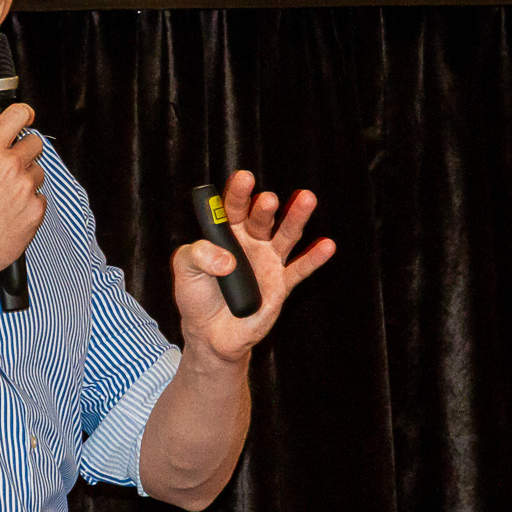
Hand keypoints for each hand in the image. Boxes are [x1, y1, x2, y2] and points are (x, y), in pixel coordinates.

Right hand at [0, 103, 45, 301]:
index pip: (17, 116)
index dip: (22, 114)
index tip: (23, 117)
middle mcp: (11, 168)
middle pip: (34, 142)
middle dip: (23, 150)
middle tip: (8, 166)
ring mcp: (26, 190)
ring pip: (38, 171)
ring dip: (26, 178)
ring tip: (3, 196)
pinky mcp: (36, 211)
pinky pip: (40, 197)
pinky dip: (29, 202)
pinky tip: (9, 212)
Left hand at [172, 169, 335, 361]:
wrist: (210, 334)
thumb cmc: (196, 297)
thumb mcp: (184, 270)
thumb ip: (197, 255)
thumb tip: (228, 259)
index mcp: (227, 234)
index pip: (233, 208)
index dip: (239, 192)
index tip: (244, 177)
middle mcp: (251, 243)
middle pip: (261, 218)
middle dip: (265, 208)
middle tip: (268, 200)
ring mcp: (268, 262)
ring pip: (286, 235)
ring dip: (296, 217)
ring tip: (306, 198)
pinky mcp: (281, 285)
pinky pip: (300, 269)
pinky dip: (314, 258)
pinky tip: (327, 245)